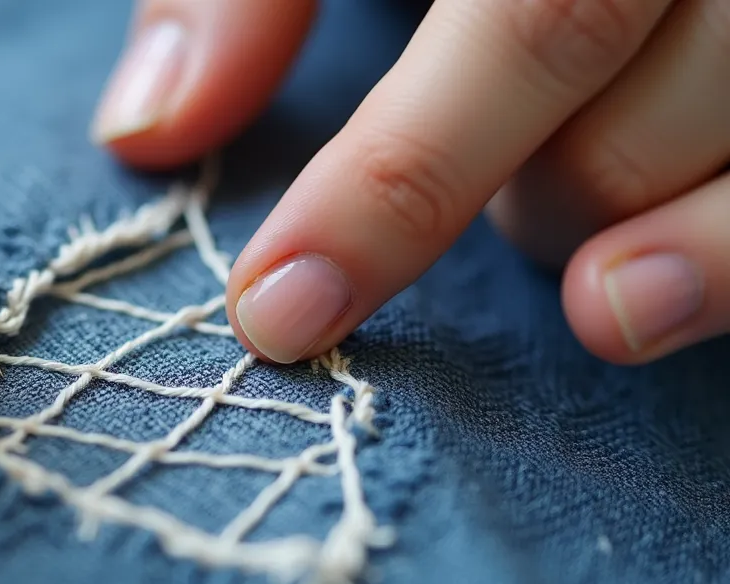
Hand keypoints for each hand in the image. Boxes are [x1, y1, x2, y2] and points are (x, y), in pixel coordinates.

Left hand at [93, 0, 729, 366]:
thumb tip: (151, 130)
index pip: (527, 20)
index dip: (391, 186)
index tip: (279, 313)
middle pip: (624, 107)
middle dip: (512, 202)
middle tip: (482, 196)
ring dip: (619, 227)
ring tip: (556, 197)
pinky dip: (723, 263)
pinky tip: (648, 298)